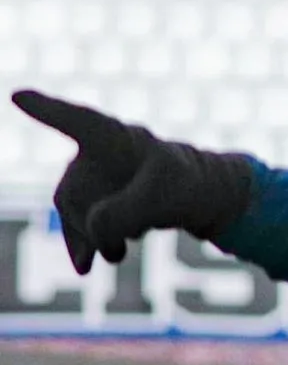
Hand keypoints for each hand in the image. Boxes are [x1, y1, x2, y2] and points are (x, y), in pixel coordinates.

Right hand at [11, 90, 252, 272]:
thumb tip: (92, 229)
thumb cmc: (181, 185)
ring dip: (95, 237)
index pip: (78, 121)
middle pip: (74, 190)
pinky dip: (82, 247)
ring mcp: (87, 177)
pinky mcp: (89, 201)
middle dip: (94, 223)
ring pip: (73, 210)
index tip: (18, 96)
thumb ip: (126, 212)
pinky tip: (84, 268)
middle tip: (119, 247)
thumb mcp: (163, 200)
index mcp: (113, 137)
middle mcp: (92, 153)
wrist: (190, 197)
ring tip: (119, 253)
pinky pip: (75, 224)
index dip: (48, 111)